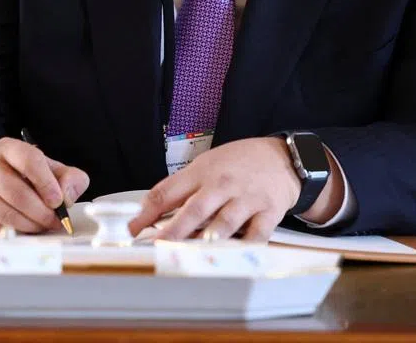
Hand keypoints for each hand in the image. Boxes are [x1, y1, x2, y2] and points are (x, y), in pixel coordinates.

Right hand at [0, 138, 88, 234]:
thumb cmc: (27, 177)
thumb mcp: (52, 171)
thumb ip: (69, 179)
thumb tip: (66, 197)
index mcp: (9, 148)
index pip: (28, 159)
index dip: (45, 182)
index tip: (58, 202)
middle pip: (14, 191)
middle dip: (39, 212)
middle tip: (54, 222)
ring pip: (1, 211)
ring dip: (26, 225)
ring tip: (40, 227)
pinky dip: (10, 233)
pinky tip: (22, 230)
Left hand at [128, 137, 299, 241]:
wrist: (282, 157)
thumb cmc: (239, 163)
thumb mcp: (207, 164)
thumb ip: (182, 188)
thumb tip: (151, 212)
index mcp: (201, 172)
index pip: (168, 192)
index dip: (147, 213)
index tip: (132, 231)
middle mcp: (222, 185)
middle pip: (194, 210)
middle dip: (174, 231)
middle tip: (157, 248)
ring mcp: (246, 199)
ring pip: (225, 222)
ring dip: (209, 239)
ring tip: (194, 254)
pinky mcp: (268, 212)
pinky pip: (256, 234)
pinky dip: (245, 248)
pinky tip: (234, 258)